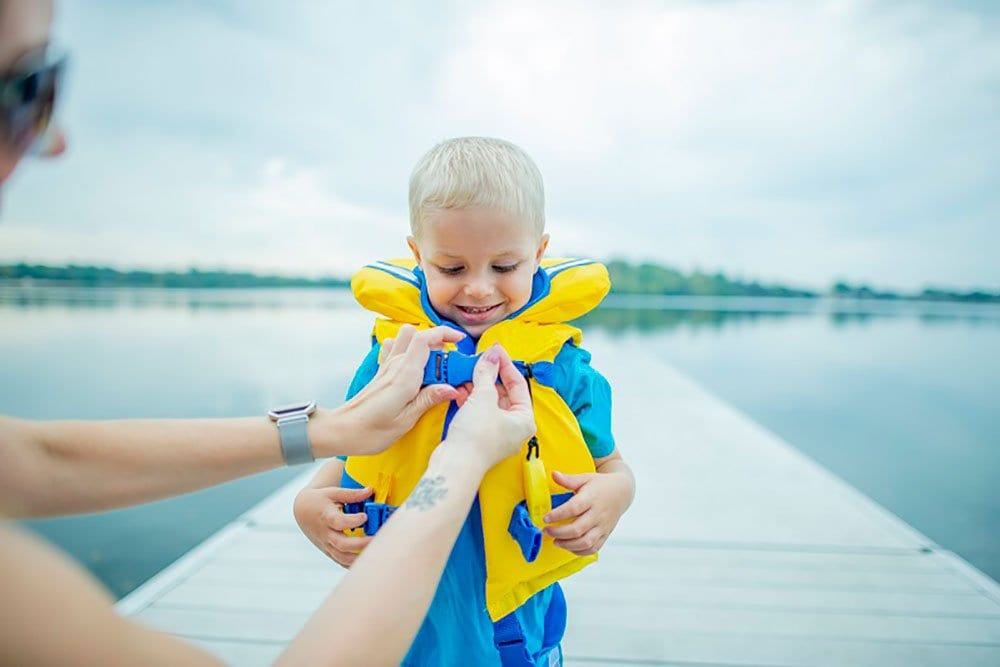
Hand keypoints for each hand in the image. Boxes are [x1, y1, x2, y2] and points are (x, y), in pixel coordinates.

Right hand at [293, 485, 374, 566]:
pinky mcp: (329, 551)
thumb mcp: (333, 493)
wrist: (303, 512)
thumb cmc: (320, 501)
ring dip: (359, 557)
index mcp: (327, 517)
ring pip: (342, 557)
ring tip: (375, 551)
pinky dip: (353, 564)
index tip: (365, 516)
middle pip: (342, 544)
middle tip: (376, 538)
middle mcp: (326, 534)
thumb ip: (352, 494)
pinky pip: (341, 562)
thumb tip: (370, 491)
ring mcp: (327, 545)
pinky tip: (367, 560)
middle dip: (360, 544)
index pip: (339, 522)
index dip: (352, 521)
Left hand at [316, 325, 466, 456]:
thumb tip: (453, 388)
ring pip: (406, 339)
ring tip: (434, 367)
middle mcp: (395, 365)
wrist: (342, 431)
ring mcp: (387, 367)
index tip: (460, 342)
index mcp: (404, 375)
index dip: (445, 334)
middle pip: (418, 335)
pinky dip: (408, 351)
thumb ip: (429, 400)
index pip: (425, 338)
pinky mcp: (382, 373)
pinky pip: (395, 350)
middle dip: (438, 343)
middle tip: (449, 367)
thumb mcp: (405, 420)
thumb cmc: (371, 431)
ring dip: (423, 345)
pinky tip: (414, 369)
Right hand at [438, 344, 535, 472]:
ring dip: (478, 387)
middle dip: (489, 376)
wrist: (455, 466)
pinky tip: (460, 391)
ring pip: (490, 403)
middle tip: (478, 361)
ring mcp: (498, 434)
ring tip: (466, 374)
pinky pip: (479, 413)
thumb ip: (487, 373)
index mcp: (525, 419)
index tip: (494, 351)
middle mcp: (515, 428)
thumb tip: (492, 355)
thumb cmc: (476, 436)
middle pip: (505, 393)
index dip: (505, 365)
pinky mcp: (481, 438)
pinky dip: (471, 400)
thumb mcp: (483, 397)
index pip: (518, 384)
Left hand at [543, 468, 633, 555]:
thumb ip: (568, 479)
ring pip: (586, 542)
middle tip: (547, 530)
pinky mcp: (605, 535)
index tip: (546, 518)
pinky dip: (579, 551)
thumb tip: (553, 474)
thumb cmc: (600, 485)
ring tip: (555, 541)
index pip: (574, 508)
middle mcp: (598, 514)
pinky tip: (569, 546)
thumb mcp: (585, 478)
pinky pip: (593, 548)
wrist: (622, 492)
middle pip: (578, 529)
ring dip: (568, 545)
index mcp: (592, 498)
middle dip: (559, 532)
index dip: (558, 515)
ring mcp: (603, 526)